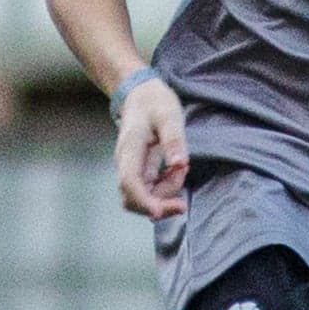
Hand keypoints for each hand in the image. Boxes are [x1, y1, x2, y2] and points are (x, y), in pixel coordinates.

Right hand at [114, 77, 188, 220]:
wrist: (141, 96)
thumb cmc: (155, 104)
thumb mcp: (169, 116)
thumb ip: (174, 140)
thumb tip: (180, 164)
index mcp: (130, 149)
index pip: (129, 182)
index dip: (143, 201)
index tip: (159, 212)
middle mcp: (125, 164)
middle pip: (133, 199)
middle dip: (158, 206)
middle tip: (183, 204)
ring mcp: (131, 169)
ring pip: (144, 197)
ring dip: (166, 193)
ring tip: (180, 167)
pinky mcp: (139, 172)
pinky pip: (151, 191)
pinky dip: (166, 187)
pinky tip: (176, 170)